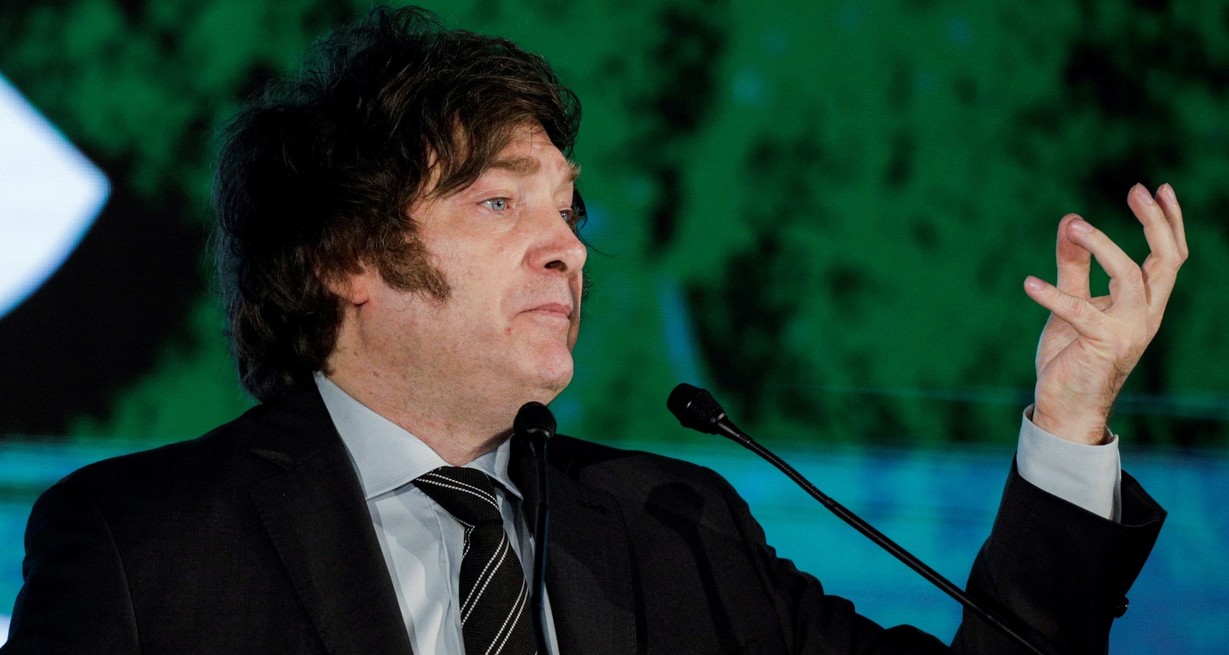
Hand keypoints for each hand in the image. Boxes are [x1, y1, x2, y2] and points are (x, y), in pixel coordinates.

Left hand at [1024, 183, 1187, 444]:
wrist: (1066, 407)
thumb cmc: (1073, 356)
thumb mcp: (1072, 303)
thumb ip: (1074, 265)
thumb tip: (1070, 220)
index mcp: (1144, 304)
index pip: (1170, 257)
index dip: (1169, 222)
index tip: (1157, 188)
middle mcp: (1145, 316)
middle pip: (1166, 260)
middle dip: (1155, 223)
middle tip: (1136, 190)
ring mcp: (1127, 331)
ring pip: (1131, 276)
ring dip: (1104, 247)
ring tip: (1076, 226)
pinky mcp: (1101, 346)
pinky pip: (1079, 311)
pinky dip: (1053, 294)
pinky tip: (1028, 284)